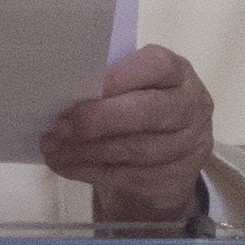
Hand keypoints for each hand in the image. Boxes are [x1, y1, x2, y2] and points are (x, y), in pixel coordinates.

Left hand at [43, 44, 215, 230]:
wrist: (171, 151)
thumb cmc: (140, 104)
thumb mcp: (132, 84)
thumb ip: (108, 81)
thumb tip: (63, 89)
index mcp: (177, 71)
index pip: (154, 66)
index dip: (117, 77)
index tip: (77, 87)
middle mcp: (191, 105)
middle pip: (148, 112)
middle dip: (98, 120)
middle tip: (60, 127)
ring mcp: (189, 145)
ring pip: (137, 150)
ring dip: (88, 151)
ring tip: (53, 148)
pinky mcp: (177, 177)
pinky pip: (130, 176)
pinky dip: (92, 171)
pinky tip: (66, 165)